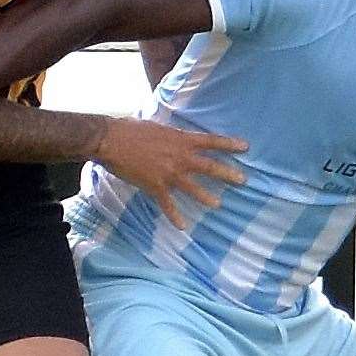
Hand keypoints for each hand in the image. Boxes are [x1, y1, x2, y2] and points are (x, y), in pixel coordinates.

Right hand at [96, 118, 246, 227]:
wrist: (110, 140)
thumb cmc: (131, 129)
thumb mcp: (159, 128)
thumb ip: (173, 136)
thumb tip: (179, 138)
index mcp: (181, 140)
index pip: (211, 141)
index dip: (229, 144)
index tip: (246, 147)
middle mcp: (180, 158)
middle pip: (210, 167)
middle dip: (228, 174)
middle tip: (243, 181)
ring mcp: (169, 174)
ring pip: (194, 188)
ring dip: (207, 197)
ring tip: (218, 204)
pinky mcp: (156, 186)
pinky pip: (168, 205)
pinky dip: (175, 216)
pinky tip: (183, 226)